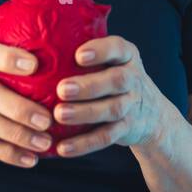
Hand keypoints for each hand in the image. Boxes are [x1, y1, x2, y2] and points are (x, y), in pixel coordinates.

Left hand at [49, 35, 170, 157]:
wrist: (152, 114)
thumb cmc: (115, 78)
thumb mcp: (113, 61)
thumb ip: (88, 52)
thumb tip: (39, 43)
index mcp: (127, 56)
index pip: (118, 48)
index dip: (100, 51)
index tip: (78, 55)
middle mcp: (133, 79)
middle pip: (117, 80)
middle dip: (89, 85)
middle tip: (62, 89)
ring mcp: (131, 105)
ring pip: (111, 109)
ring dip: (84, 113)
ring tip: (59, 115)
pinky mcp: (126, 129)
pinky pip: (106, 137)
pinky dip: (84, 143)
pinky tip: (63, 147)